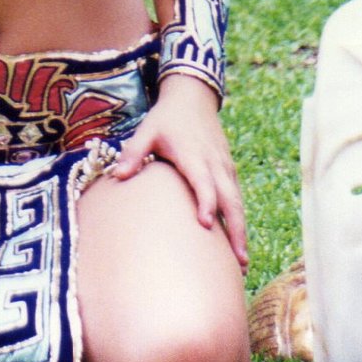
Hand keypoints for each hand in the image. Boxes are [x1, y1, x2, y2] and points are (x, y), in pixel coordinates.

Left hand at [111, 74, 248, 272]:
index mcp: (193, 155)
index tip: (206, 224)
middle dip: (236, 230)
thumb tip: (119, 176)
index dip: (206, 201)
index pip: (203, 181)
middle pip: (230, 199)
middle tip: (239, 263)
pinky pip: (237, 197)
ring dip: (242, 230)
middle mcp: (214, 164)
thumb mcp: (146, 130)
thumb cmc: (166, 118)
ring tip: (242, 263)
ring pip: (237, 202)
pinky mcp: (228, 170)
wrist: (192, 99)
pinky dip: (240, 219)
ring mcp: (224, 167)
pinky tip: (238, 241)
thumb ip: (133, 152)